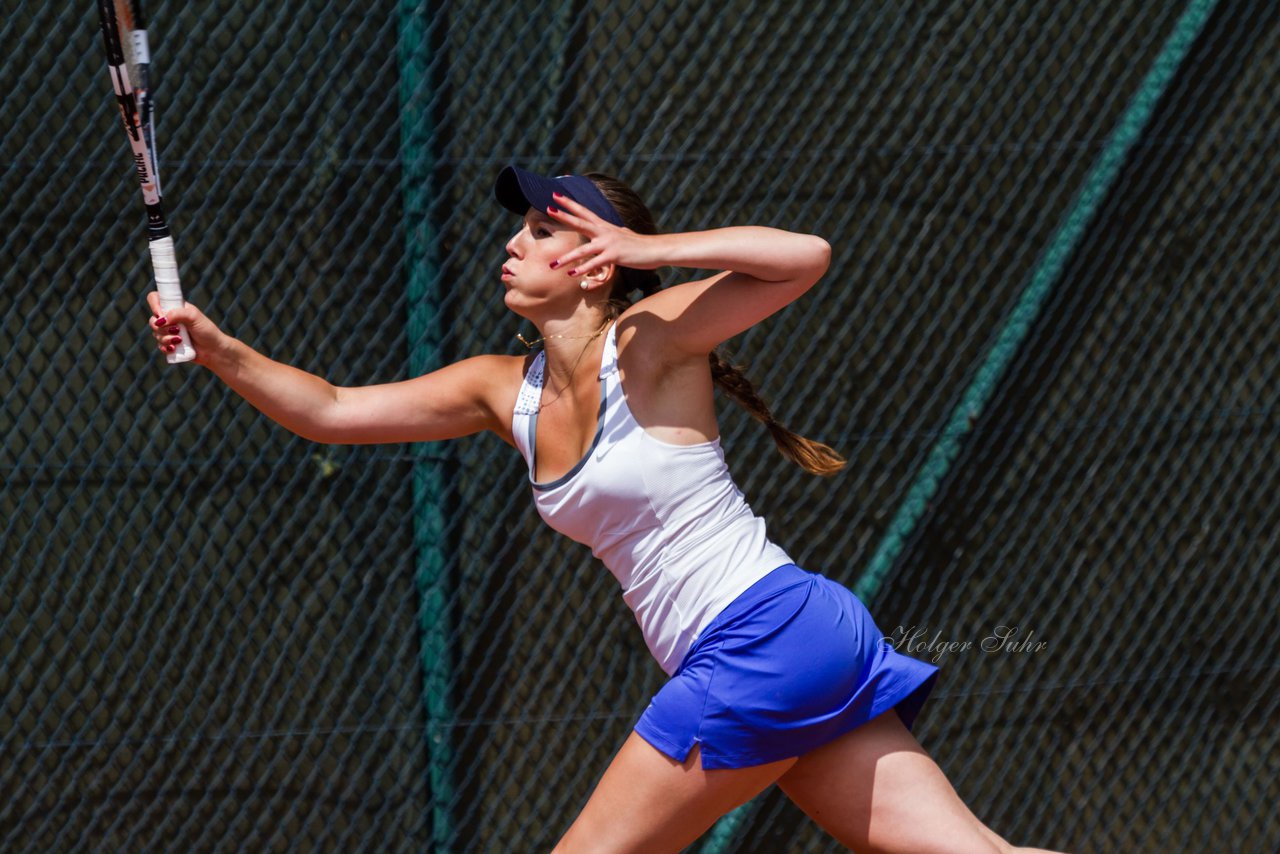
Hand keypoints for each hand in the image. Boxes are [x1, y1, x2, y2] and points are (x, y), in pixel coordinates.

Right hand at [145, 291, 228, 366]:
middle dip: (161, 328)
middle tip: (177, 330)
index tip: (160, 314)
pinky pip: (159, 345)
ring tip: (180, 341)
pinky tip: (175, 349)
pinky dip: (165, 347)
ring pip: (156, 334)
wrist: (214, 350)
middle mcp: (170, 318)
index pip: (156, 298)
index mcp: (175, 307)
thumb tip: (161, 319)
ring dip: (166, 339)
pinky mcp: (170, 344)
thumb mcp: (194, 316)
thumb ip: (178, 314)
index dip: (154, 305)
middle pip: (153, 320)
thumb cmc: (207, 330)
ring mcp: (169, 331)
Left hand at [545, 192, 663, 274]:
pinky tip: (572, 274)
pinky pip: (595, 263)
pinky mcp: (614, 255)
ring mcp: (609, 243)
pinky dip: (583, 269)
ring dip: (566, 258)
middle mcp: (605, 231)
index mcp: (605, 226)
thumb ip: (614, 234)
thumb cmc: (640, 245)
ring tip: (552, 264)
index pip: (585, 212)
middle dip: (564, 215)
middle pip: (581, 221)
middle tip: (548, 209)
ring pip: (583, 250)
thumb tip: (613, 231)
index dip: (570, 204)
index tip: (556, 195)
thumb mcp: (624, 236)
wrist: (656, 249)